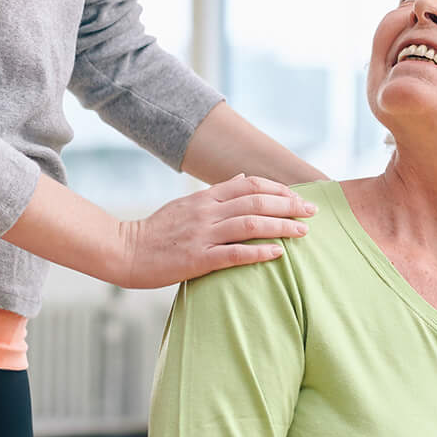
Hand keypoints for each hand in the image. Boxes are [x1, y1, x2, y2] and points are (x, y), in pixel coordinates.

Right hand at [114, 173, 314, 288]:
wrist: (124, 251)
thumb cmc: (156, 232)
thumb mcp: (185, 204)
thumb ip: (216, 193)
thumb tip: (244, 177)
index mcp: (204, 198)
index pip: (249, 184)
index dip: (277, 189)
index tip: (298, 197)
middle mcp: (206, 212)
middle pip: (256, 201)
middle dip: (288, 206)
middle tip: (312, 212)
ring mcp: (202, 235)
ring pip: (250, 224)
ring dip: (281, 227)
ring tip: (303, 232)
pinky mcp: (197, 259)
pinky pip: (234, 254)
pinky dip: (259, 252)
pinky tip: (278, 254)